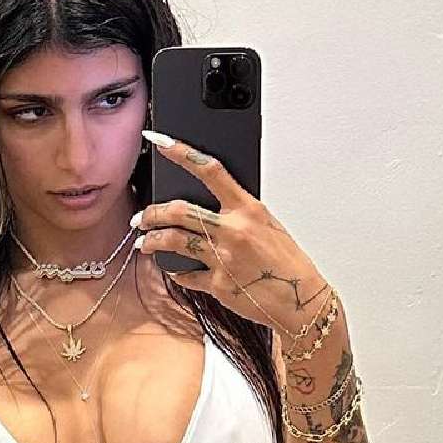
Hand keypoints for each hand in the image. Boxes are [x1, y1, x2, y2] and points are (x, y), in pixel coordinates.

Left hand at [134, 132, 331, 335]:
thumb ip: (239, 214)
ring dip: (152, 242)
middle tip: (142, 218)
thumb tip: (211, 207)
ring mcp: (222, 258)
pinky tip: (175, 270)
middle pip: (179, 211)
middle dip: (152, 213)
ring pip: (173, 242)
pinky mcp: (217, 284)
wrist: (300, 300)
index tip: (160, 142)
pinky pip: (185, 275)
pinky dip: (177, 273)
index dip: (181, 153)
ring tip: (145, 244)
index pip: (210, 170)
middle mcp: (232, 231)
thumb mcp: (267, 226)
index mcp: (248, 209)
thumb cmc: (287, 263)